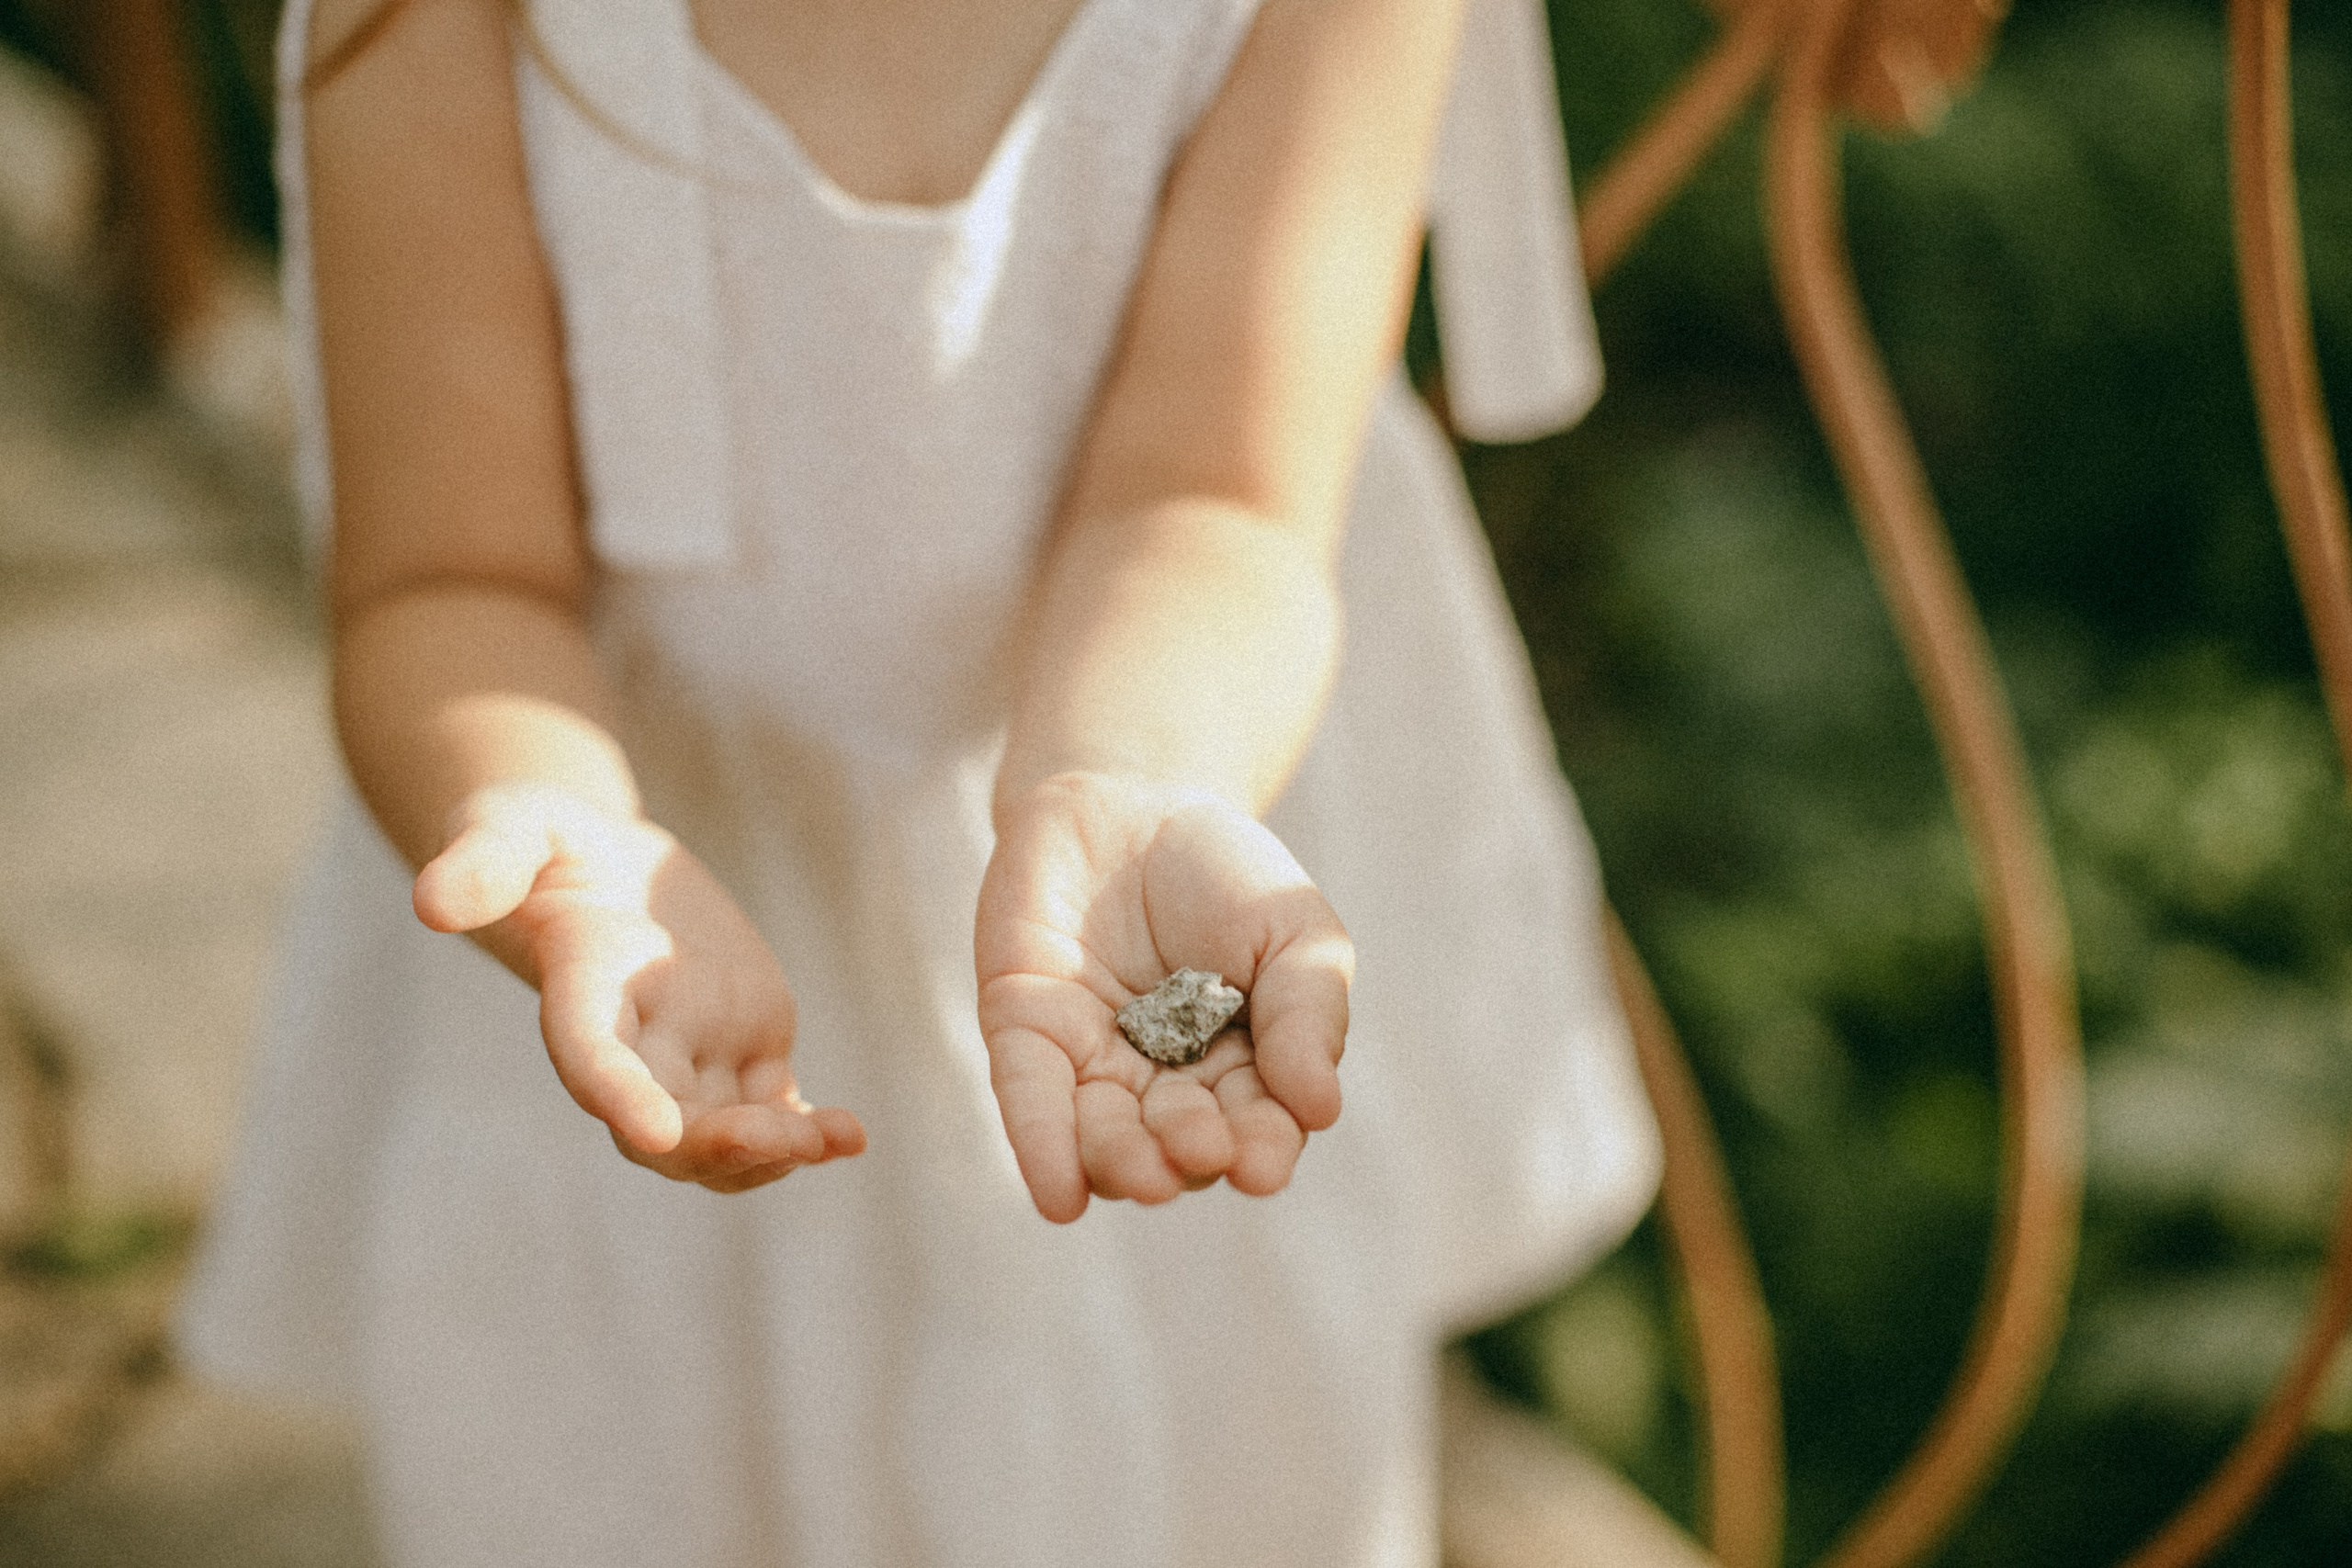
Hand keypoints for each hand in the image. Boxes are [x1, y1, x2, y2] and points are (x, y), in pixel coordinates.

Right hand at [412, 783, 865, 1190]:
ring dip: (773, 1152)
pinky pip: (777, 1112)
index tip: (654, 1134)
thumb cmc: (541, 841)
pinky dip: (809, 1135)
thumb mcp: (510, 826)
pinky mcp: (743, 1052)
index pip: (592, 1060)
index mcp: (579, 997)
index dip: (619, 1098)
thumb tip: (430, 903)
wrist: (597, 867)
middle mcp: (633, 1047)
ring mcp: (691, 1058)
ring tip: (834, 1141)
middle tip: (775, 1139)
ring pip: (725, 1134)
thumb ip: (482, 859)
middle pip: (666, 1122)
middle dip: (715, 1144)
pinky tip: (850, 1139)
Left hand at [976, 772, 1352, 1221]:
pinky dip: (1043, 1148)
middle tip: (1201, 1145)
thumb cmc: (1226, 874)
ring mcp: (1092, 1063)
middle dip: (1189, 1154)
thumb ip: (1308, 1011)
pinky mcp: (1026, 1033)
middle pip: (1178, 1146)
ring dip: (1122, 1164)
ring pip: (1103, 1139)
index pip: (1256, 1127)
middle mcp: (1165, 1086)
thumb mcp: (1295, 928)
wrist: (1129, 796)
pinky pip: (1031, 1099)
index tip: (1262, 1165)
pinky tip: (1062, 1197)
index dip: (1260, 1151)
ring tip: (1143, 1171)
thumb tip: (1319, 1110)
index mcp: (1242, 1071)